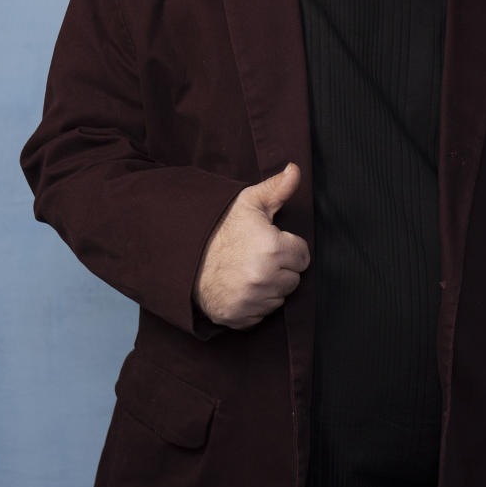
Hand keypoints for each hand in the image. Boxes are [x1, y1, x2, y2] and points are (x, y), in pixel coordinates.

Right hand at [194, 163, 309, 328]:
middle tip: (256, 257)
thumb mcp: (248, 203)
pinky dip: (253, 305)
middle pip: (293, 279)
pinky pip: (261, 315)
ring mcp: (251, 300)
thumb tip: (295, 170)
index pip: (303, 257)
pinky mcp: (239, 317)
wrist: (182, 254)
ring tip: (246, 271)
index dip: (288, 248)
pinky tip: (238, 287)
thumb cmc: (218, 227)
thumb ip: (277, 188)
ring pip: (279, 298)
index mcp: (273, 248)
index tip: (271, 243)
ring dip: (268, 288)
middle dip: (280, 268)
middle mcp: (264, 277)